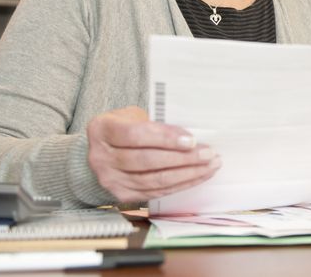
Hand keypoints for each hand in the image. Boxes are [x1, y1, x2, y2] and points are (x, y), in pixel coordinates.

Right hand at [85, 106, 219, 202]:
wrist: (103, 151)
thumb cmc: (124, 128)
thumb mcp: (133, 116)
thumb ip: (155, 124)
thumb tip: (190, 138)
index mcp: (102, 130)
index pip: (136, 135)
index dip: (165, 138)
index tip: (191, 140)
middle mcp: (101, 157)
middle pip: (147, 160)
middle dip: (183, 158)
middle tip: (208, 154)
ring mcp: (111, 179)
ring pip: (154, 180)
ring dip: (187, 174)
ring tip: (209, 166)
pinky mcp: (123, 195)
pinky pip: (156, 191)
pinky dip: (180, 184)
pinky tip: (196, 176)